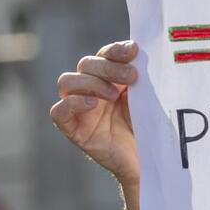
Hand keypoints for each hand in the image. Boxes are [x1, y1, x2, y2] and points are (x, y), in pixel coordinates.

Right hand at [49, 41, 141, 186]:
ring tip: (114, 95)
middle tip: (131, 77)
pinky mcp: (73, 129)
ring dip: (91, 83)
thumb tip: (139, 49)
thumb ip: (141, 75)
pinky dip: (72, 103)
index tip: (133, 50)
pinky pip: (59, 112)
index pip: (104, 54)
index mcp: (110, 77)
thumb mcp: (147, 97)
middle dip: (108, 67)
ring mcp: (80, 108)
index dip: (115, 50)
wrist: (150, 160)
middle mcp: (91, 89)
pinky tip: (93, 104)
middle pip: (85, 64)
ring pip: (67, 82)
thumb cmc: (150, 127)